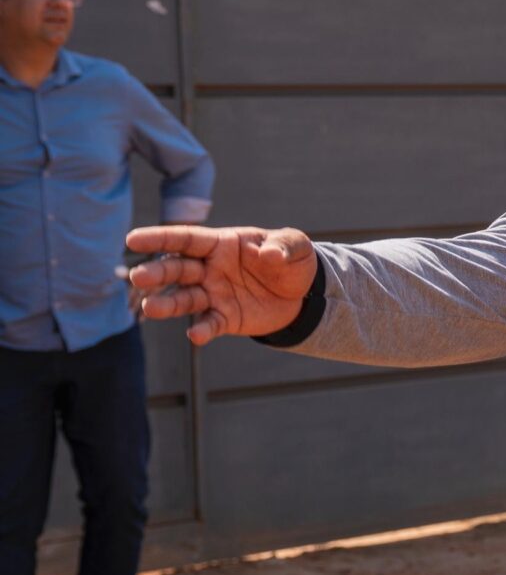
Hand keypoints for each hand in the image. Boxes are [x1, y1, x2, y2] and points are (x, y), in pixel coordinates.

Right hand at [124, 224, 317, 345]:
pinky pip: (210, 324)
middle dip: (157, 273)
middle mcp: (210, 269)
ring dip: (167, 304)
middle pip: (177, 269)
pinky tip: (196, 336)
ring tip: (149, 308)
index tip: (132, 240)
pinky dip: (202, 330)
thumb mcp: (296, 247)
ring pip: (184, 299)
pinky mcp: (225, 318)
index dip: (159, 238)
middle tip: (137, 277)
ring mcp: (215, 294)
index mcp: (221, 245)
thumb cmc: (292, 261)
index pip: (185, 239)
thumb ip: (285, 246)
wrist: (303, 294)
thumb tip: (269, 253)